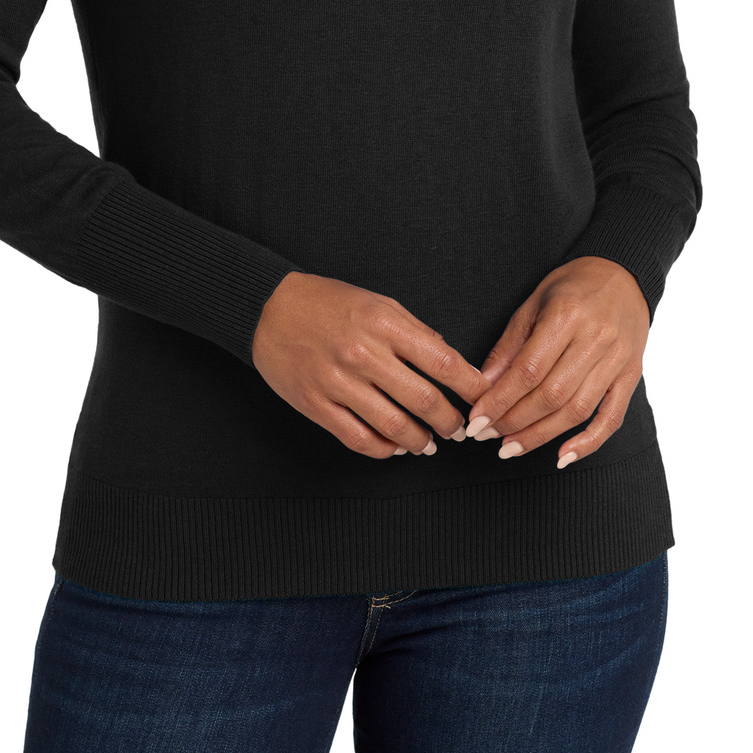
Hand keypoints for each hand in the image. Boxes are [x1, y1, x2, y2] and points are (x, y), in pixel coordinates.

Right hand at [252, 271, 491, 458]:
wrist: (269, 309)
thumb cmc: (327, 302)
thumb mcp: (377, 302)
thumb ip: (415, 331)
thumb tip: (450, 360)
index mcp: (383, 323)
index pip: (444, 363)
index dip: (471, 388)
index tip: (483, 400)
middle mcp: (363, 353)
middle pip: (424, 401)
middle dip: (451, 423)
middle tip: (461, 430)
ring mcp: (338, 382)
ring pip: (393, 427)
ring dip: (420, 441)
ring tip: (430, 444)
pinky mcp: (316, 404)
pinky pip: (358, 439)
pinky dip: (383, 450)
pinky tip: (395, 448)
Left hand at [465, 257, 648, 468]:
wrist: (623, 274)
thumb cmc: (571, 286)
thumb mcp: (532, 304)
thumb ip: (509, 347)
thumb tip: (483, 386)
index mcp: (566, 316)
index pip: (528, 371)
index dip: (500, 401)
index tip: (476, 420)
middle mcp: (596, 339)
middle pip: (551, 395)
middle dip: (515, 422)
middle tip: (488, 437)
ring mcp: (618, 359)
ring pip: (577, 410)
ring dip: (541, 435)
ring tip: (511, 448)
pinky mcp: (632, 375)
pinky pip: (611, 417)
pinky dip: (588, 442)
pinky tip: (562, 456)